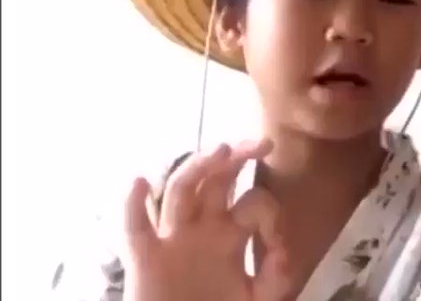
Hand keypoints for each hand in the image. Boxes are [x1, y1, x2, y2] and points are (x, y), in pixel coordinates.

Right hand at [123, 139, 290, 300]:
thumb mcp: (258, 295)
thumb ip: (276, 276)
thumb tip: (281, 251)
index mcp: (232, 232)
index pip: (253, 202)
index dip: (269, 212)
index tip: (278, 240)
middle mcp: (202, 228)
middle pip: (217, 179)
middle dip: (238, 158)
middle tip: (262, 143)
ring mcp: (173, 240)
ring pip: (181, 191)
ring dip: (198, 168)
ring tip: (221, 149)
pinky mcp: (145, 260)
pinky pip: (133, 230)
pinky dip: (130, 206)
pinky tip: (138, 183)